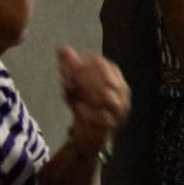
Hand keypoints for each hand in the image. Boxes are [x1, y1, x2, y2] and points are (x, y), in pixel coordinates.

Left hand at [58, 47, 129, 161]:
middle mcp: (121, 92)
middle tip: (66, 79)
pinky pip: (103, 116)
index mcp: (115, 79)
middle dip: (84, 76)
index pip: (102, 64)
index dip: (83, 64)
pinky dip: (89, 111)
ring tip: (71, 92)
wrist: (90, 136)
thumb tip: (62, 48)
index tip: (65, 70)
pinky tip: (77, 108)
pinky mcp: (112, 125)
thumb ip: (70, 67)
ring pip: (107, 95)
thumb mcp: (75, 86)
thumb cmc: (86, 107)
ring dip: (86, 92)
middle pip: (106, 77)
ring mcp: (119, 109)